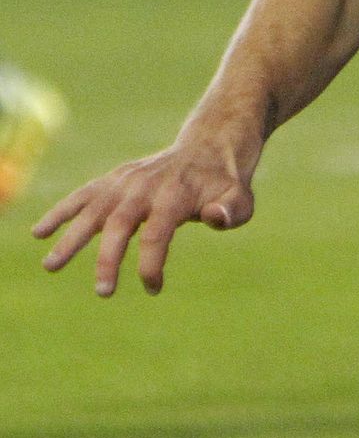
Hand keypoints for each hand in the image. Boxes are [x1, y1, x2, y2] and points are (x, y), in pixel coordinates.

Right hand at [33, 139, 256, 296]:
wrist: (210, 145)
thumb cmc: (225, 183)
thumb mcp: (240, 197)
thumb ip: (232, 210)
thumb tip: (214, 218)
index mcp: (175, 194)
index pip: (157, 233)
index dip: (152, 263)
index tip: (154, 288)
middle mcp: (146, 186)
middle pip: (120, 223)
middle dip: (108, 258)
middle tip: (103, 292)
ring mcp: (127, 181)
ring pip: (94, 208)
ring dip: (70, 236)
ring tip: (50, 265)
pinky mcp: (115, 179)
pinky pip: (84, 194)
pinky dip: (61, 211)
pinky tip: (40, 233)